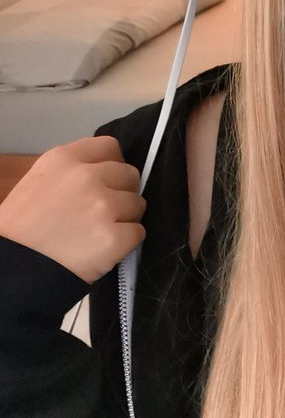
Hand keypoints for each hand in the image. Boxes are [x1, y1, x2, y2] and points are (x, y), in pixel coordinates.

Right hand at [0, 137, 145, 283]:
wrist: (12, 270)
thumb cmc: (19, 229)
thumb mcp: (38, 181)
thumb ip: (71, 172)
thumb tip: (104, 173)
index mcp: (64, 158)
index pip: (110, 147)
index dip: (111, 166)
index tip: (104, 183)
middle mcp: (87, 176)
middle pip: (129, 174)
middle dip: (121, 193)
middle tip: (102, 213)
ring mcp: (103, 206)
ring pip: (137, 204)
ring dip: (125, 219)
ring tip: (99, 233)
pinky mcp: (114, 237)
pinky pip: (138, 232)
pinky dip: (127, 243)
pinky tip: (105, 249)